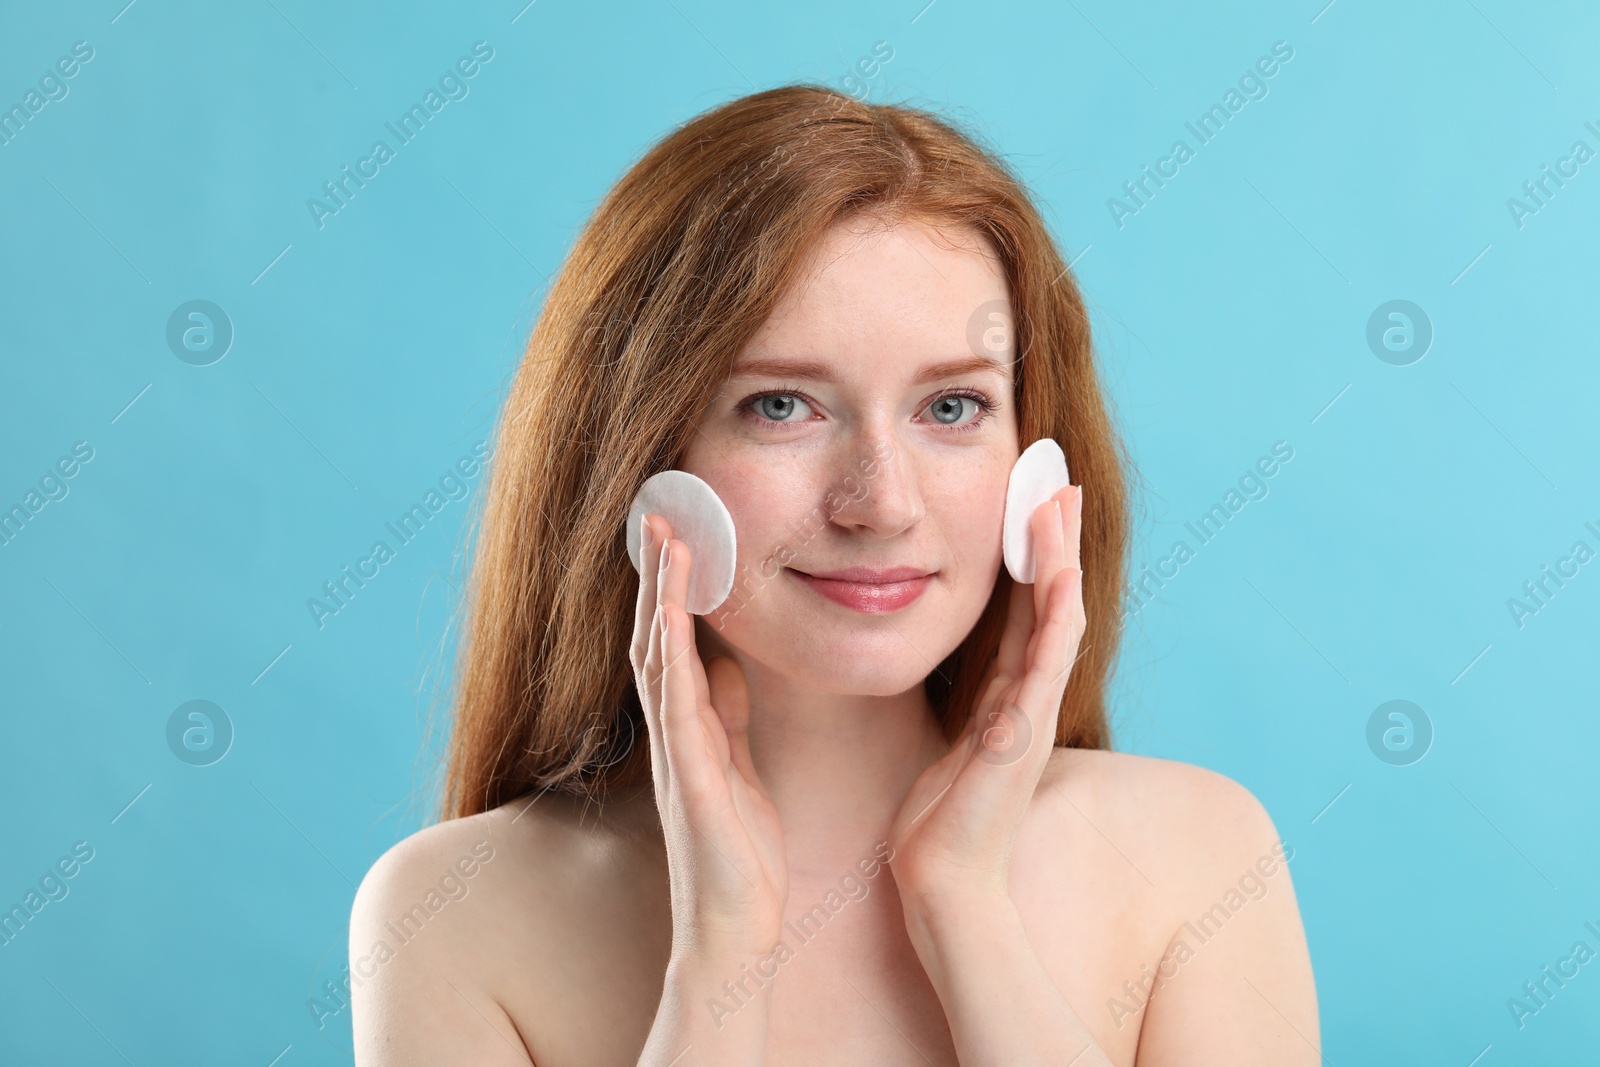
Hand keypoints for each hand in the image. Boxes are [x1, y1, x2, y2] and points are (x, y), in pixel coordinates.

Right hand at [631, 514, 788, 958]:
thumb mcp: (742, 771)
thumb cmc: (741, 858)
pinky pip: (674, 703)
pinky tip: (671, 617)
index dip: (675, 586)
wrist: (732, 930)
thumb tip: (726, 667)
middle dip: (657, 573)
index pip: (675, 640)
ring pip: (657, 656)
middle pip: (657, 634)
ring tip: (662, 539)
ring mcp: (676, 752)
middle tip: (657, 511)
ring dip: (659, 597)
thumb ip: (729, 719)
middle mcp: (675, 732)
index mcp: (692, 727)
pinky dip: (670, 655)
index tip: (681, 531)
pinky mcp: (688, 777)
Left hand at [886, 484, 1084, 908]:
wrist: (944, 883)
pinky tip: (1058, 568)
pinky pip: (1048, 658)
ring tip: (1061, 500)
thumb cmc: (935, 826)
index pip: (1020, 611)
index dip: (1024, 556)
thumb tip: (922, 668)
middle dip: (1051, 539)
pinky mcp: (1028, 731)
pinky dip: (1055, 610)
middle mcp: (1027, 698)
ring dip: (1060, 557)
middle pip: (1046, 601)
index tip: (1022, 501)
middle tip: (1056, 479)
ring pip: (1056, 617)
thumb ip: (952, 708)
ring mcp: (1034, 713)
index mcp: (1004, 699)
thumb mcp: (943, 745)